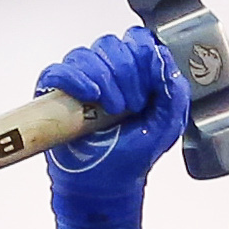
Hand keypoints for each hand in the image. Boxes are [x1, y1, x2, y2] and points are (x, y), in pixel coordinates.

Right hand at [38, 29, 188, 228]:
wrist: (104, 188)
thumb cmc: (130, 157)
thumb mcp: (166, 127)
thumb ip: (174, 93)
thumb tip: (163, 59)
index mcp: (135, 74)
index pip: (136, 40)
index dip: (142, 55)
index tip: (148, 86)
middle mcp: (105, 73)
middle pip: (111, 45)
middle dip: (126, 73)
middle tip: (132, 106)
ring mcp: (78, 82)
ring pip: (85, 55)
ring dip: (104, 80)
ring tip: (112, 110)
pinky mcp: (54, 94)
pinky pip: (58, 71)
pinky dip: (74, 79)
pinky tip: (90, 94)